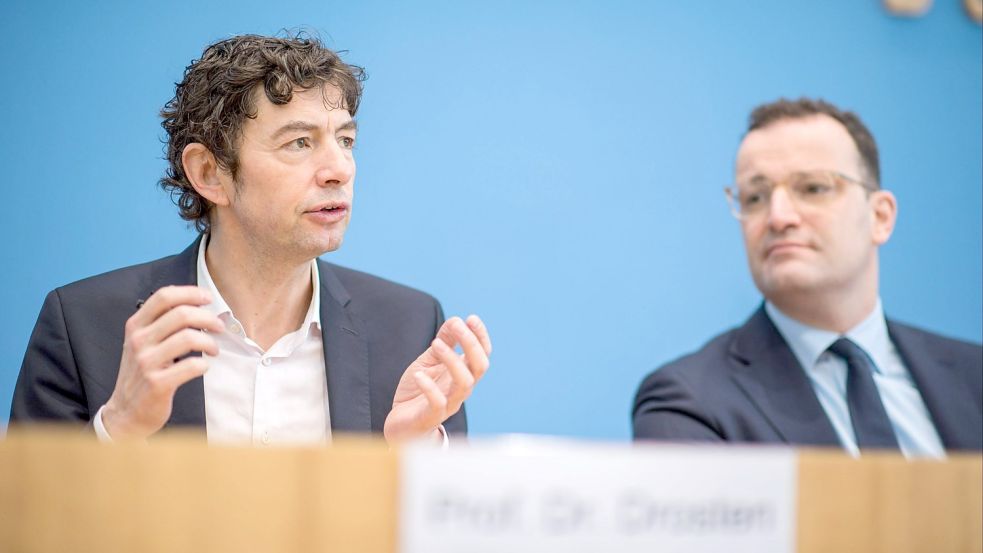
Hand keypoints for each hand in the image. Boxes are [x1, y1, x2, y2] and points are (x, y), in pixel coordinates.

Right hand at [102, 286, 223, 439]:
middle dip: (208, 318)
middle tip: (218, 327)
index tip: (207, 298)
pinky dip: (203, 365)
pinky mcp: (157, 383)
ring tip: (213, 349)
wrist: (126, 412)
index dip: (190, 293)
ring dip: (210, 342)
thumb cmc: (142, 374)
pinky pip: (191, 366)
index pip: (164, 296)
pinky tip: (203, 367)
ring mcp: (146, 362)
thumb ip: (162, 323)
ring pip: (189, 338)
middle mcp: (138, 340)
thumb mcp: (143, 343)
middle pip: (181, 314)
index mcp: (136, 326)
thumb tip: (197, 306)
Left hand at [383, 315, 490, 442]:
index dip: (481, 336)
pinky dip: (430, 388)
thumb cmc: (417, 392)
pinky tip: (420, 375)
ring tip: (435, 344)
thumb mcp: (428, 362)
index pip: (482, 355)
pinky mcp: (432, 417)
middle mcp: (460, 389)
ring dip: (453, 361)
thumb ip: (443, 343)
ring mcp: (449, 404)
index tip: (472, 318)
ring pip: (464, 383)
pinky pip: (438, 404)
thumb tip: (455, 320)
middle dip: (472, 343)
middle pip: (480, 367)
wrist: (401, 424)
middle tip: (458, 325)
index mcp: (462, 374)